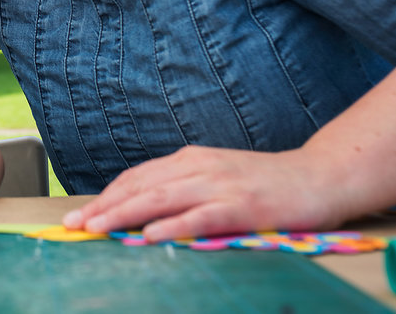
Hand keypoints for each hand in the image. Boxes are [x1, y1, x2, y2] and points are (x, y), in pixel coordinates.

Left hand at [61, 145, 347, 241]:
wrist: (321, 177)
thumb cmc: (265, 182)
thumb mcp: (216, 176)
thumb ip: (183, 187)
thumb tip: (143, 208)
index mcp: (190, 159)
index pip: (138, 176)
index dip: (107, 195)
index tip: (81, 213)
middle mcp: (200, 167)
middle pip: (141, 187)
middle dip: (104, 206)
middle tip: (74, 225)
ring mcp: (221, 185)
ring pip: (162, 199)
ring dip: (126, 214)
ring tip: (98, 227)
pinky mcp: (244, 205)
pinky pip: (202, 216)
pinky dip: (174, 225)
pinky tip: (152, 236)